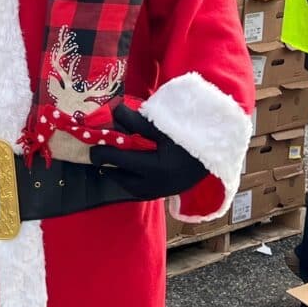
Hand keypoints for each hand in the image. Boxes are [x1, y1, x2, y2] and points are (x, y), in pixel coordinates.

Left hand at [89, 103, 209, 199]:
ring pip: (128, 187)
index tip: (92, 147)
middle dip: (108, 165)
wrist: (215, 153)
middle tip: (99, 154)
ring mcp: (160, 192)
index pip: (119, 161)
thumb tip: (113, 112)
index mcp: (156, 167)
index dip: (102, 152)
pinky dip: (130, 180)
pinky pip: (138, 190)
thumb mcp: (161, 127)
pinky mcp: (163, 194)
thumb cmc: (189, 136)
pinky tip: (128, 169)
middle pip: (120, 177)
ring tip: (111, 162)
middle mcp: (156, 185)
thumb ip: (136, 121)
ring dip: (118, 174)